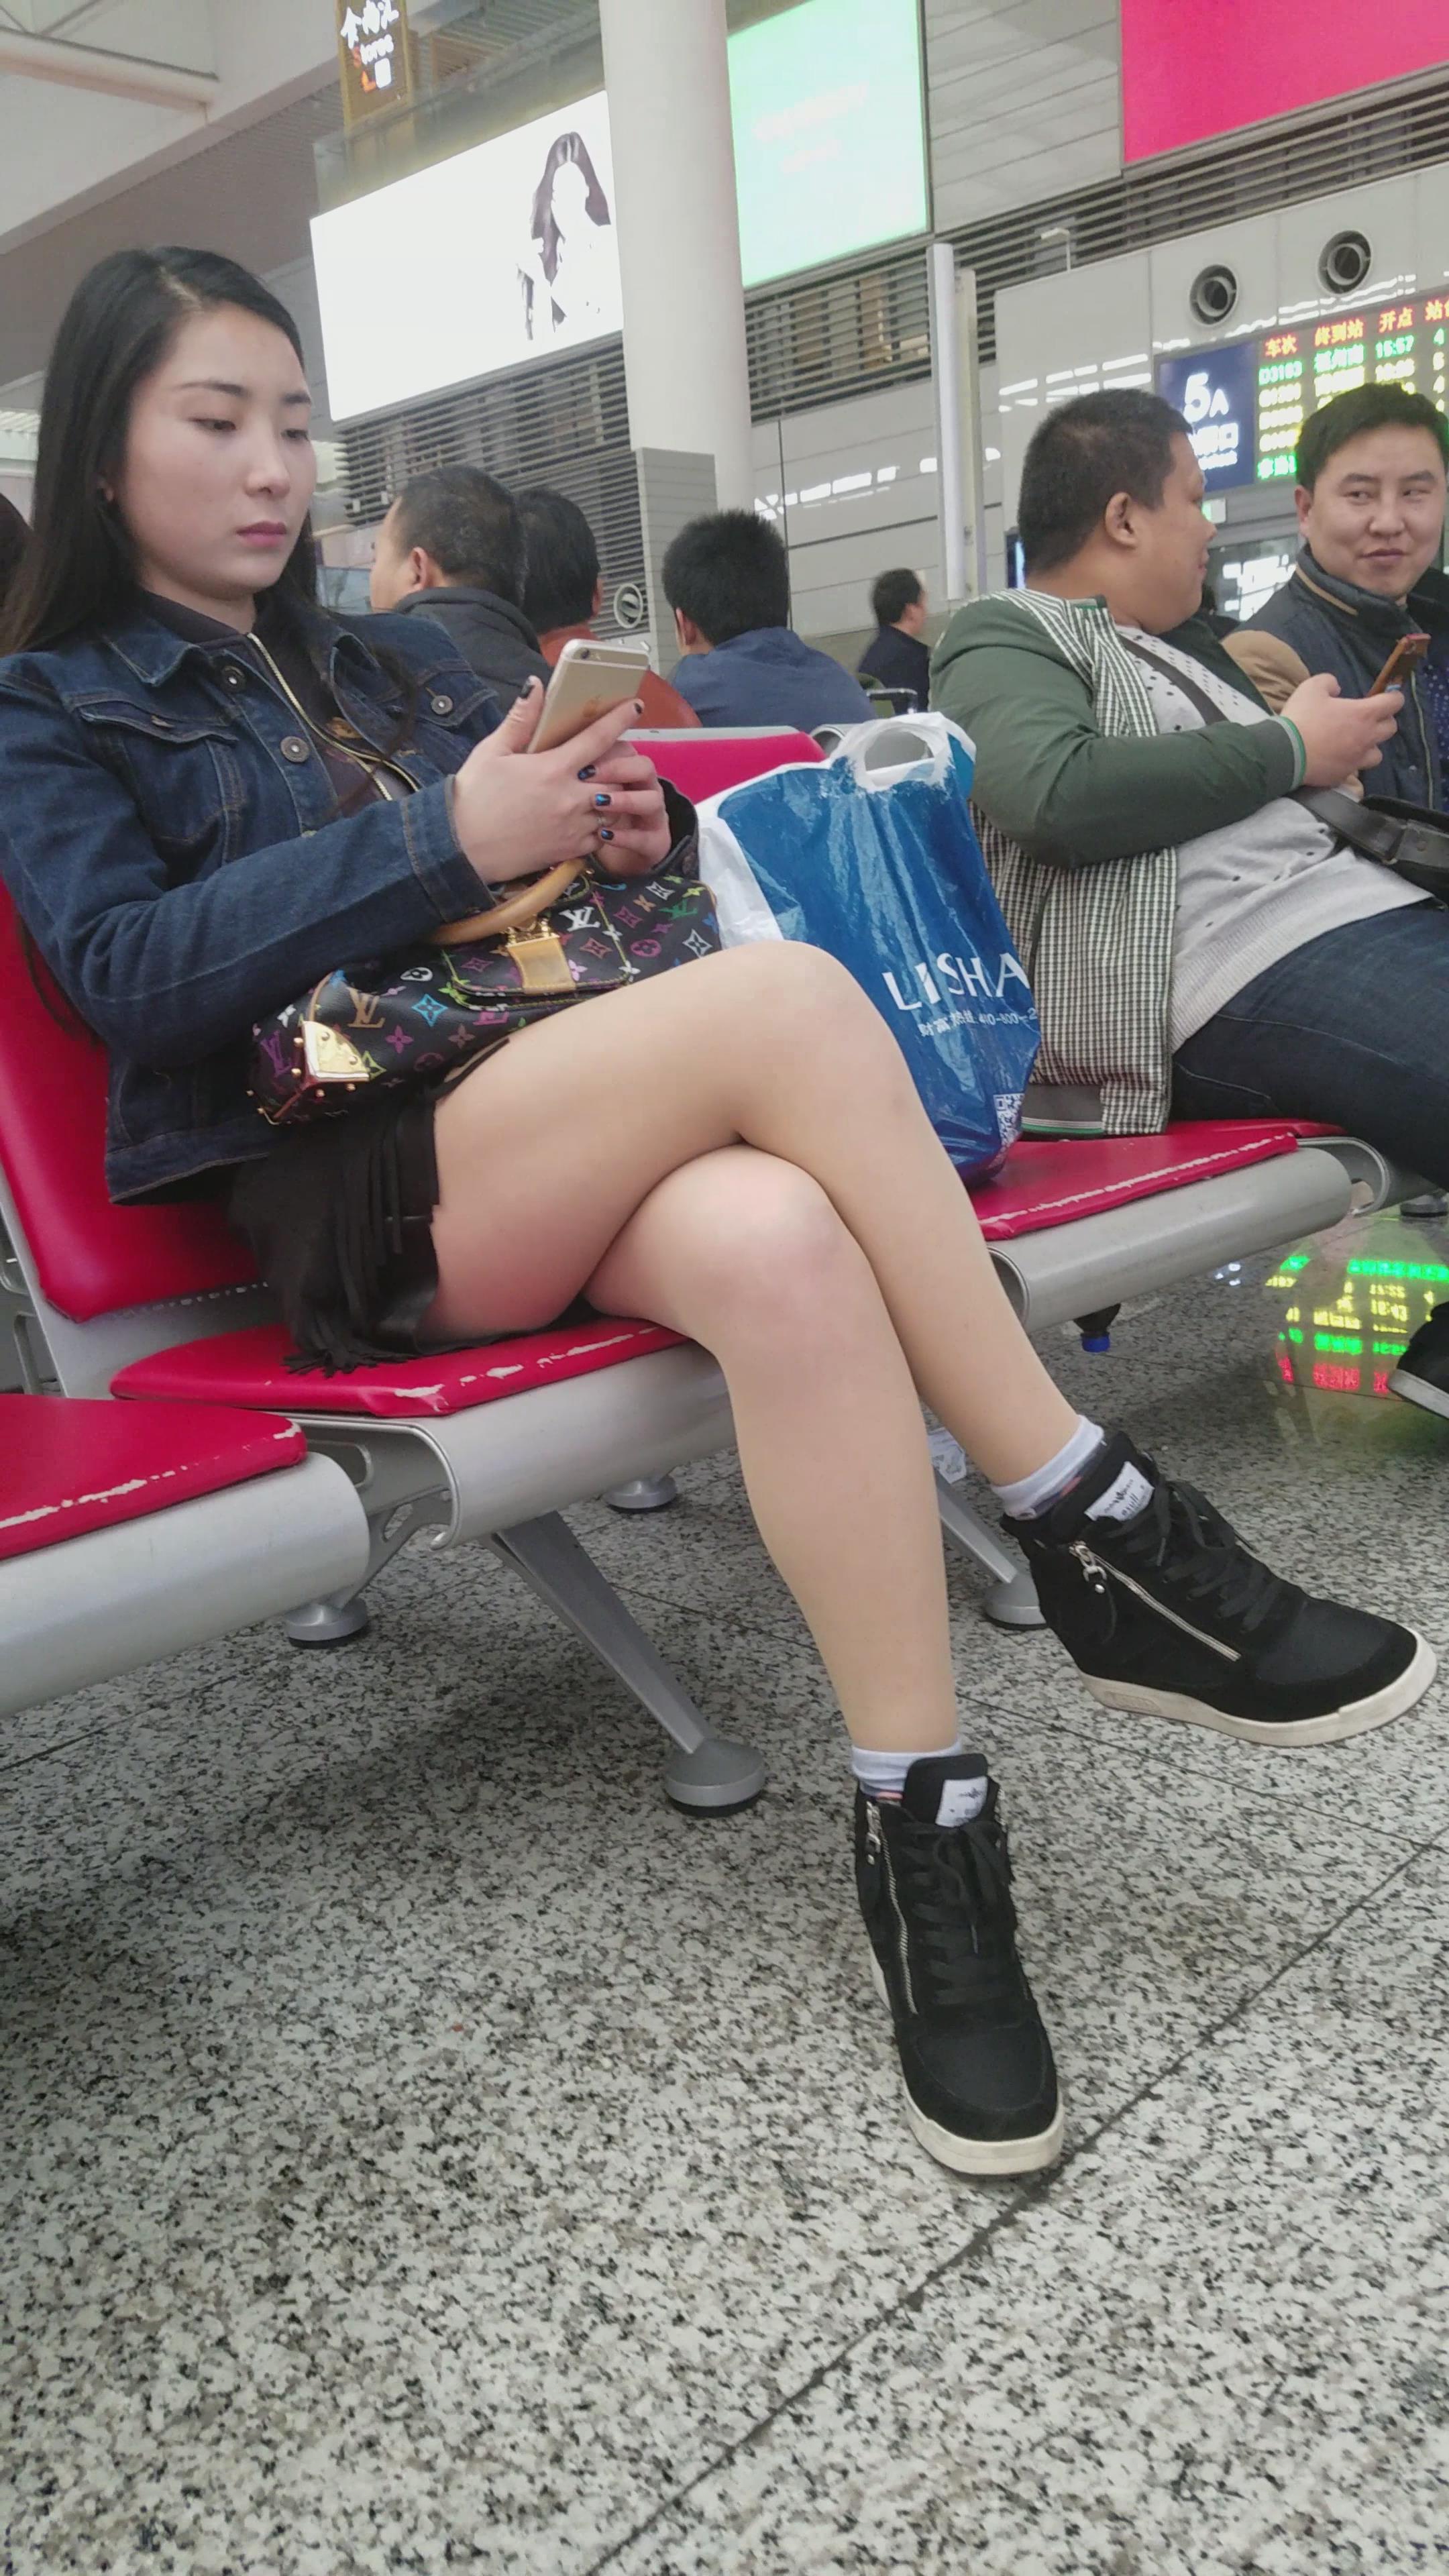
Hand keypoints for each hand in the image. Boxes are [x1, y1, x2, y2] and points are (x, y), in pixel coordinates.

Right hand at [449, 683, 669, 886]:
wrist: (462, 849)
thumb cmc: (473, 797)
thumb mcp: (492, 751)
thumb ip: (521, 719)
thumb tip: (536, 684)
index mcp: (553, 768)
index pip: (597, 738)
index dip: (620, 719)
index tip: (635, 707)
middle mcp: (571, 798)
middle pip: (615, 774)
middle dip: (620, 762)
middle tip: (616, 754)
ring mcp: (574, 826)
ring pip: (613, 806)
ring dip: (614, 794)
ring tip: (606, 785)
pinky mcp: (571, 850)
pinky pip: (603, 836)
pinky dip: (603, 824)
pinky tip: (591, 815)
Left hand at [584, 743, 673, 876]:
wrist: (618, 851)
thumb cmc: (589, 814)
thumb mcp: (581, 787)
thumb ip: (571, 765)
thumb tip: (541, 733)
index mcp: (629, 770)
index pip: (625, 749)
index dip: (607, 745)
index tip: (579, 749)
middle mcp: (646, 788)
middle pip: (644, 768)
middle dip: (617, 769)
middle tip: (586, 775)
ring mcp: (653, 814)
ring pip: (652, 800)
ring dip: (627, 800)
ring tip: (599, 803)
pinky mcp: (655, 841)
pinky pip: (646, 838)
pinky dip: (626, 836)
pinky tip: (604, 835)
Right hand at [1280, 671, 1403, 788]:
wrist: (1285, 753)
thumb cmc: (1302, 718)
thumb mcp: (1311, 688)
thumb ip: (1329, 682)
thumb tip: (1336, 689)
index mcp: (1363, 714)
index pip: (1394, 703)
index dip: (1394, 698)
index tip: (1387, 697)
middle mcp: (1366, 737)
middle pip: (1391, 729)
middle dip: (1384, 721)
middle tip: (1369, 718)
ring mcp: (1356, 759)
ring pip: (1378, 754)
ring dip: (1371, 746)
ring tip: (1357, 743)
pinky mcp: (1343, 775)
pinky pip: (1355, 769)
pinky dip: (1351, 763)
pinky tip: (1338, 759)